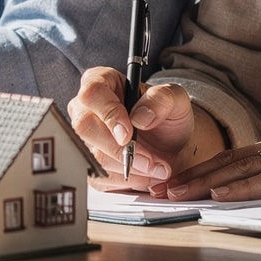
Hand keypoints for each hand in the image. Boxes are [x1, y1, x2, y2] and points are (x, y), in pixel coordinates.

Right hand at [68, 66, 203, 192]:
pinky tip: (146, 174)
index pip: (92, 93)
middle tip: (150, 159)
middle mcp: (86, 108)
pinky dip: (127, 180)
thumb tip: (139, 117)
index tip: (128, 134)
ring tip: (157, 167)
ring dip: (129, 168)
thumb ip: (161, 99)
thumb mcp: (175, 99)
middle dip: (119, 149)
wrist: (171, 143)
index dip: (108, 114)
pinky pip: (100, 177)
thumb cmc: (167, 115)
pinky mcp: (90, 163)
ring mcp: (86, 137)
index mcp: (102, 81)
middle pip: (85, 127)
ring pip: (94, 155)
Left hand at [162, 121, 260, 202]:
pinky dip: (241, 188)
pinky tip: (219, 195)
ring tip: (176, 194)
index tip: (176, 181)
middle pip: (229, 160)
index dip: (203, 168)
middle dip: (191, 175)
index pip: (236, 155)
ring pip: (241, 169)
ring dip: (205, 183)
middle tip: (159, 189)